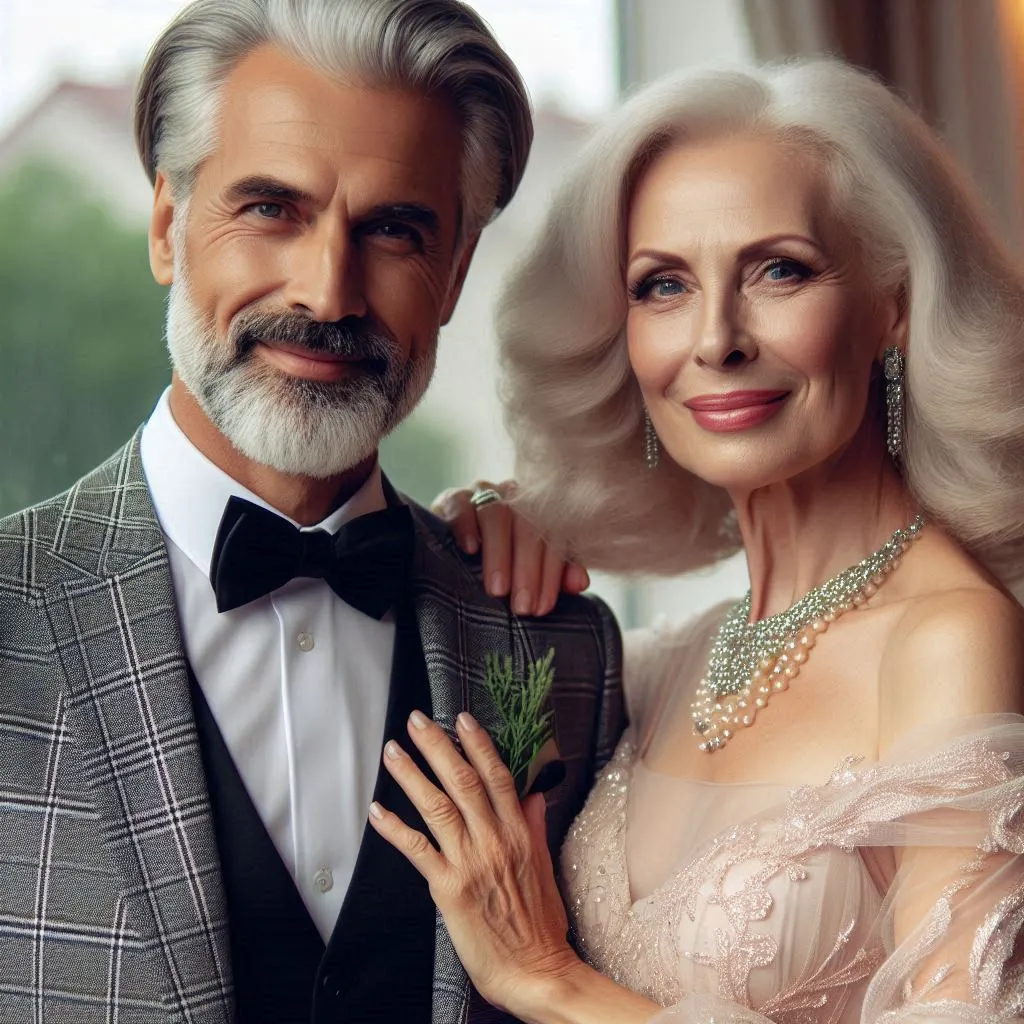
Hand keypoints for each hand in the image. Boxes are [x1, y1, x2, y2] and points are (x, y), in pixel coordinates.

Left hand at [368, 709, 582, 1017]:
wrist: (535, 971)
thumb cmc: (540, 926)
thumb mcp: (545, 867)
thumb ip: (535, 828)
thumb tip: (533, 797)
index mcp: (520, 833)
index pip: (497, 777)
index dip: (478, 745)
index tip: (463, 719)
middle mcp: (495, 841)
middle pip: (463, 781)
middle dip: (438, 746)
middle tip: (417, 722)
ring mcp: (471, 862)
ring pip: (438, 806)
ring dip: (412, 775)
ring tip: (393, 752)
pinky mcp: (449, 888)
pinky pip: (417, 850)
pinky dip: (394, 828)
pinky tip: (377, 811)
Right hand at [432, 480, 589, 615]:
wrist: (455, 549)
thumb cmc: (503, 562)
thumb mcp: (531, 571)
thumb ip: (556, 575)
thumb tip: (579, 582)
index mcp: (543, 512)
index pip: (554, 538)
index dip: (551, 574)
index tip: (543, 606)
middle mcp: (517, 497)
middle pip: (527, 526)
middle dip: (527, 570)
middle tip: (522, 606)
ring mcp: (485, 494)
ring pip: (496, 514)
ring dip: (499, 553)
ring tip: (498, 589)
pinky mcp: (454, 497)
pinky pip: (460, 504)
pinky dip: (466, 525)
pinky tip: (470, 549)